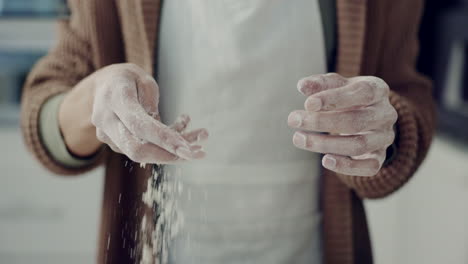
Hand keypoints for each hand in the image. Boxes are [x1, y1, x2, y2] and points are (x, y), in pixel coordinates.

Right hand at [60, 63, 207, 163]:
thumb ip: (152, 104)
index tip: (188, 151)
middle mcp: (106, 120)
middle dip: (169, 156)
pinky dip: (164, 146)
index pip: (140, 125)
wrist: (103, 85)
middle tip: (198, 153)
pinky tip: (183, 132)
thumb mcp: (143, 80)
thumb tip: (163, 134)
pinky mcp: (115, 144)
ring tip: (200, 136)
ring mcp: (108, 135)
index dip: (164, 140)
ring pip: (142, 153)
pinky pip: (142, 149)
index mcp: (115, 98)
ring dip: (172, 151)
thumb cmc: (128, 79)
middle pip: (136, 149)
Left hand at [287, 73, 397, 175]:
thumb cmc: (348, 96)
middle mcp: (386, 114)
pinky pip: (369, 167)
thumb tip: (302, 85)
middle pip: (356, 121)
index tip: (307, 104)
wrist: (368, 116)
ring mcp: (384, 137)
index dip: (334, 98)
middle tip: (293, 120)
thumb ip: (321, 84)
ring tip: (299, 138)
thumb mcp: (337, 85)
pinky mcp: (380, 157)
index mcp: (377, 90)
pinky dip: (347, 166)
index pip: (361, 93)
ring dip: (325, 144)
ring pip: (359, 145)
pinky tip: (326, 160)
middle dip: (321, 122)